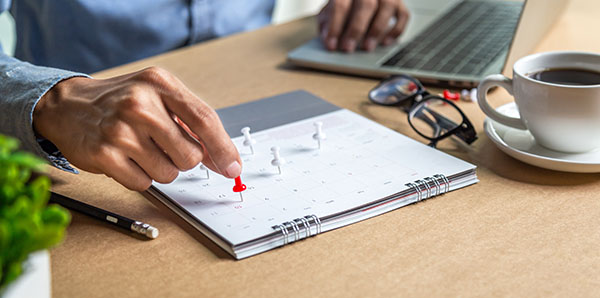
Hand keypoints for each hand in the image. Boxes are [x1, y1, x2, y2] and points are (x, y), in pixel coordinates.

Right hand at [33, 67, 241, 190]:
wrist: (68, 105)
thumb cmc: (121, 101)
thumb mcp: (159, 96)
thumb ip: (192, 122)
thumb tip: (224, 159)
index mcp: (160, 84)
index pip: (205, 121)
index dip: (224, 149)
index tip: (233, 167)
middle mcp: (140, 104)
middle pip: (191, 155)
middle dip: (184, 159)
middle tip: (164, 146)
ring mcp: (121, 130)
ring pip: (169, 173)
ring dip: (161, 169)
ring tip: (142, 149)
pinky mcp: (105, 155)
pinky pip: (144, 184)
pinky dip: (140, 177)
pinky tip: (126, 158)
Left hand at [318, 0, 409, 52]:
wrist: (360, 0)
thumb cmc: (345, 7)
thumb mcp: (330, 11)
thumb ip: (327, 23)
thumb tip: (328, 39)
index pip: (340, 5)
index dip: (335, 26)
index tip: (332, 45)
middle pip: (365, 4)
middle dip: (356, 29)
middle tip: (348, 48)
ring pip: (387, 7)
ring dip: (376, 29)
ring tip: (367, 48)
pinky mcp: (400, 5)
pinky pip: (403, 16)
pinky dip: (395, 31)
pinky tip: (385, 42)